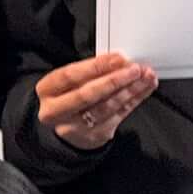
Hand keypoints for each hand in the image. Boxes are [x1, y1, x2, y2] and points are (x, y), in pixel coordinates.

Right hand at [31, 53, 157, 152]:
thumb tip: (118, 61)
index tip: (118, 58)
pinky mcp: (95, 135)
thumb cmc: (70, 96)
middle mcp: (56, 111)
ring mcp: (75, 127)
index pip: (70, 76)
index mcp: (47, 91)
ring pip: (106, 107)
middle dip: (115, 80)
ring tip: (144, 77)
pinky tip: (144, 88)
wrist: (68, 127)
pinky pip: (119, 115)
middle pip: (88, 94)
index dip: (96, 66)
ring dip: (130, 90)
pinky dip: (135, 99)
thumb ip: (90, 71)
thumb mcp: (71, 81)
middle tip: (134, 69)